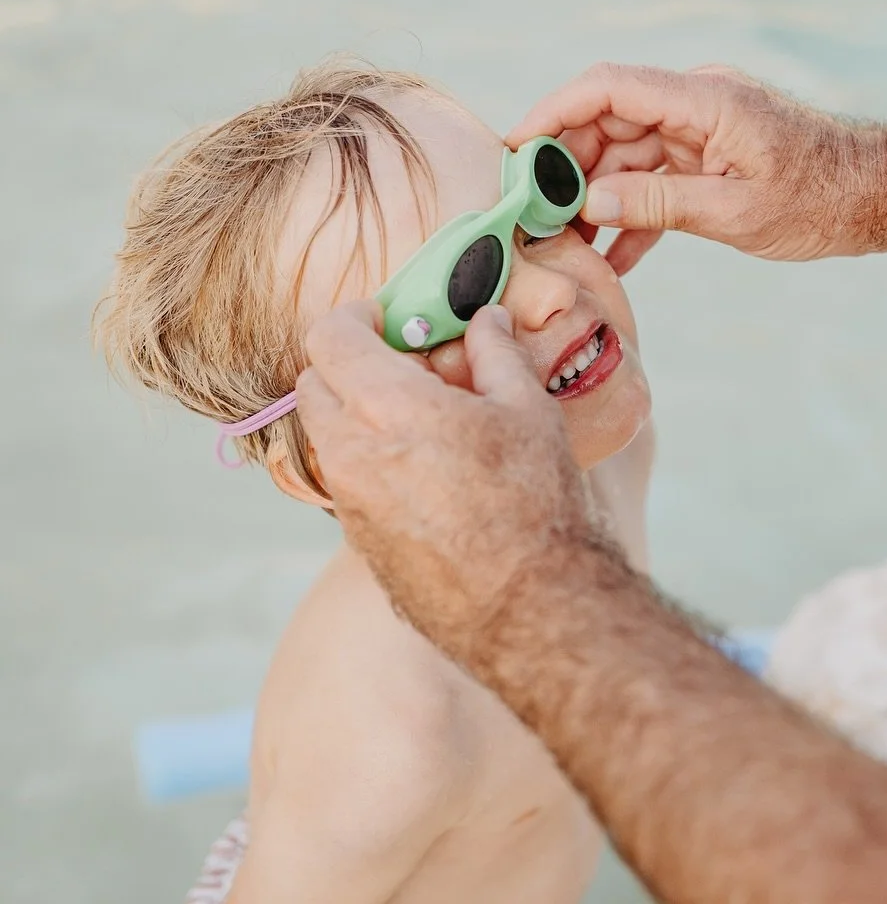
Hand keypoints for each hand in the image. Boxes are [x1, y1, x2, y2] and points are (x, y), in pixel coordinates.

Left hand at [294, 300, 608, 662]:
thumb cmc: (537, 505)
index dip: (353, 316)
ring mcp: (349, 504)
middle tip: (403, 366)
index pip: (329, 338)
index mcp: (390, 409)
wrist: (531, 607)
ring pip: (325, 437)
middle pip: (312, 385)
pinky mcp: (359, 542)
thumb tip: (487, 320)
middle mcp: (352, 454)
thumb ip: (497, 354)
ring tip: (419, 421)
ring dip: (354, 415)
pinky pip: (345, 483)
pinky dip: (368, 462)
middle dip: (346, 364)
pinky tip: (427, 472)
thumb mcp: (530, 411)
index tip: (384, 317)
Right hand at [507, 63, 886, 272]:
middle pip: (610, 122)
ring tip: (567, 245)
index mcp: (705, 101)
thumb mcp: (737, 212)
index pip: (609, 88)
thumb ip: (660, 203)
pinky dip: (636, 213)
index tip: (515, 150)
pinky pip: (659, 179)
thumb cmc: (822, 202)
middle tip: (534, 216)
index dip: (554, 113)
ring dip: (597, 197)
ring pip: (629, 155)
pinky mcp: (713, 158)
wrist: (881, 197)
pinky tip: (614, 256)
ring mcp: (704, 130)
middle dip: (567, 167)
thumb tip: (592, 200)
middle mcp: (698, 105)